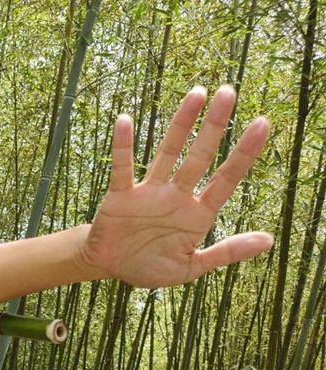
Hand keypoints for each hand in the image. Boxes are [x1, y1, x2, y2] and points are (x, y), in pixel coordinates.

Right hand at [81, 85, 272, 288]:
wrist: (109, 267)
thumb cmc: (150, 266)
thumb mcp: (190, 268)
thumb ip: (227, 252)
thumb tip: (268, 240)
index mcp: (196, 215)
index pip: (226, 180)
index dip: (243, 154)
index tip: (262, 124)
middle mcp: (176, 196)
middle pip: (199, 156)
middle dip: (214, 126)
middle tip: (228, 92)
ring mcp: (149, 192)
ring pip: (167, 153)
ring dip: (181, 124)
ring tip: (196, 94)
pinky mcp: (120, 195)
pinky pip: (122, 168)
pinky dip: (123, 146)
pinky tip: (126, 121)